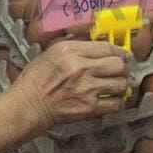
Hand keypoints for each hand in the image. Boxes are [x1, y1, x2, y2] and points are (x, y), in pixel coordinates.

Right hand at [7, 41, 129, 130]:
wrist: (29, 104)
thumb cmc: (37, 79)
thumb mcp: (52, 52)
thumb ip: (75, 46)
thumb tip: (98, 45)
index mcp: (70, 51)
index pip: (106, 47)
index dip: (119, 51)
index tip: (123, 55)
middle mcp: (80, 67)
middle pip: (118, 64)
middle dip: (122, 67)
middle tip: (120, 71)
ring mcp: (86, 88)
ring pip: (121, 84)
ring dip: (121, 85)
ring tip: (115, 86)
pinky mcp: (89, 107)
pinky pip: (116, 103)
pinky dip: (117, 102)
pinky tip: (111, 100)